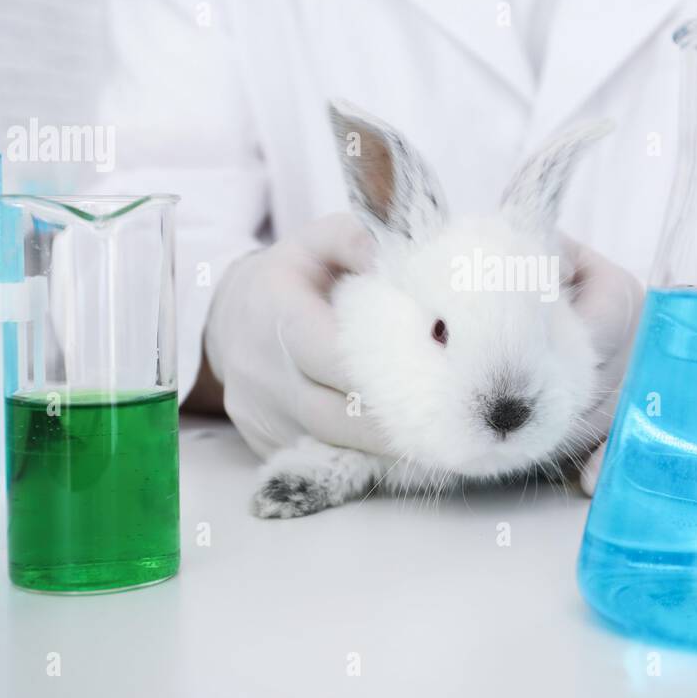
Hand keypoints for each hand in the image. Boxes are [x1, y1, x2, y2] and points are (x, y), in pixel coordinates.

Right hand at [203, 215, 644, 488]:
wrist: (226, 321)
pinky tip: (416, 457)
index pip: (337, 357)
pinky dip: (371, 461)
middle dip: (408, 426)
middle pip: (343, 416)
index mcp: (279, 319)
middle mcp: (266, 377)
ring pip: (337, 448)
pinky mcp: (269, 448)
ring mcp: (263, 419)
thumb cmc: (291, 276)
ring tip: (457, 447)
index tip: (450, 379)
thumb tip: (397, 253)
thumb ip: (355, 236)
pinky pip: (326, 461)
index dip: (395, 374)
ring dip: (395, 451)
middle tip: (471, 428)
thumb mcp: (316, 240)